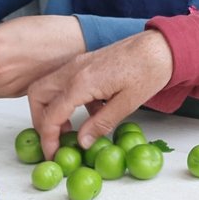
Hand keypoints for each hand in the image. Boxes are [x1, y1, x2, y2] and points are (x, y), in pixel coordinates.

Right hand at [28, 30, 173, 157]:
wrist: (160, 46)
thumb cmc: (148, 71)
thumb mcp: (127, 104)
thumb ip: (101, 124)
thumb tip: (82, 142)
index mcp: (81, 82)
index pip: (52, 114)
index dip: (48, 137)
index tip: (52, 153)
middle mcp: (73, 70)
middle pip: (38, 95)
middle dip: (40, 119)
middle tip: (54, 138)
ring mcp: (78, 64)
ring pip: (48, 87)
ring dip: (52, 109)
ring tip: (71, 130)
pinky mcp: (85, 63)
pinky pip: (65, 82)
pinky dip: (68, 99)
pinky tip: (91, 113)